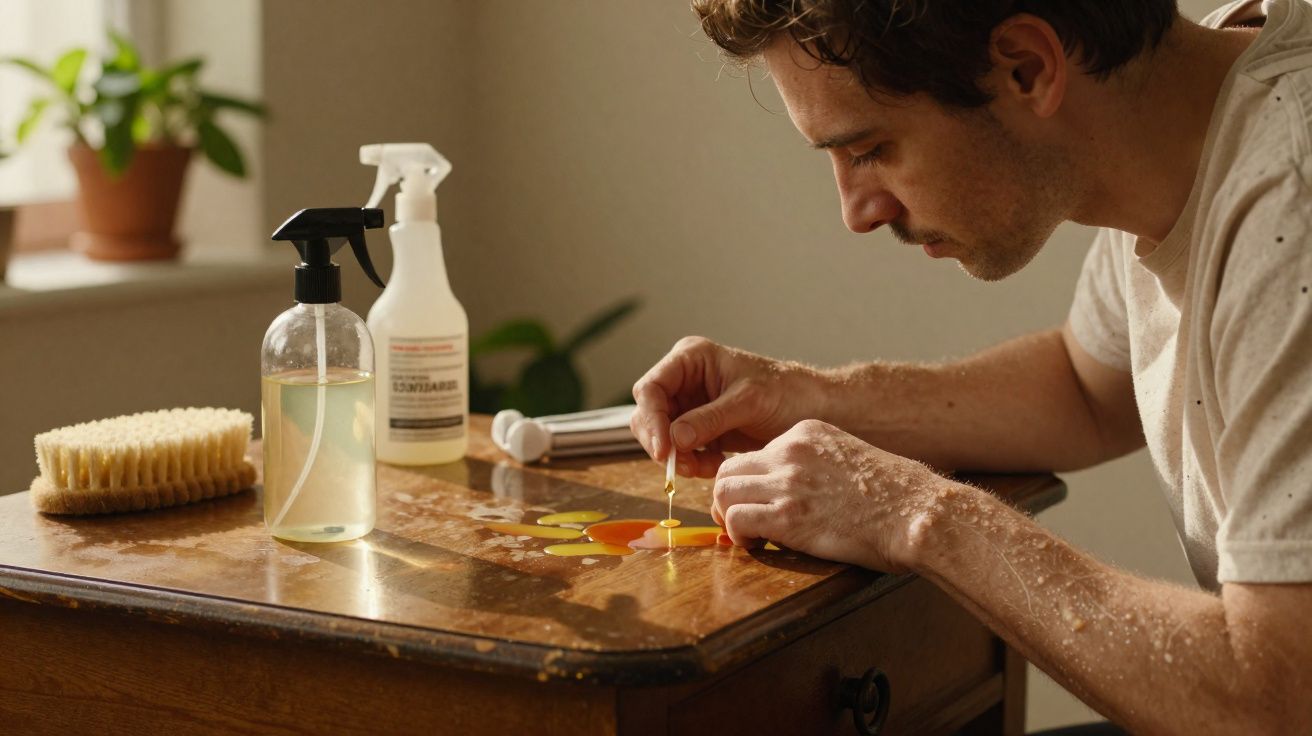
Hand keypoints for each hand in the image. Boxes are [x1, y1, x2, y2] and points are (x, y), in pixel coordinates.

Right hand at [631, 336, 823, 477]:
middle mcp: (684, 379)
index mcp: (691, 358)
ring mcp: (690, 404)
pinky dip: (693, 462)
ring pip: (662, 437)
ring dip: (680, 457)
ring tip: (710, 466)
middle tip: (684, 466)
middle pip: (648, 415)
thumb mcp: (748, 402)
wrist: (811, 408)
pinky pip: (680, 450)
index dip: (652, 420)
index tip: (664, 450)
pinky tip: (716, 464)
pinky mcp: (699, 427)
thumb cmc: (786, 392)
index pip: (651, 389)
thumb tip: (674, 438)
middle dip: (663, 443)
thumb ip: (710, 419)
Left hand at [712, 419, 950, 572]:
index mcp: (806, 432)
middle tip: (738, 519)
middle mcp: (790, 450)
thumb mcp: (851, 457)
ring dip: (728, 516)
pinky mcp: (787, 515)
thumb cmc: (895, 495)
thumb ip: (817, 465)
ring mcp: (787, 481)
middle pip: (729, 468)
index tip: (759, 502)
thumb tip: (798, 490)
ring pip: (724, 492)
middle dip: (728, 496)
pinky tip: (756, 544)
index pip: (755, 453)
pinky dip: (738, 535)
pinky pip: (736, 520)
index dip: (751, 482)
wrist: (916, 512)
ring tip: (747, 534)